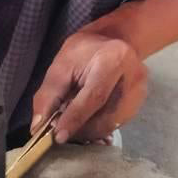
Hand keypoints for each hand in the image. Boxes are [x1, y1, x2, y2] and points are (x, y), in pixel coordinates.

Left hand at [31, 28, 148, 144]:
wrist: (114, 42)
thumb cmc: (85, 51)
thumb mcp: (62, 65)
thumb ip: (49, 94)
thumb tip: (38, 127)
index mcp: (114, 60)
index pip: (95, 96)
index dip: (75, 118)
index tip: (58, 136)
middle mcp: (134, 78)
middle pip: (104, 117)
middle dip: (79, 129)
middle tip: (59, 131)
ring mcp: (139, 94)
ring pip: (110, 126)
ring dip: (87, 131)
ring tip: (72, 123)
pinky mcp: (138, 105)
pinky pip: (115, 125)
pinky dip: (97, 128)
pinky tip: (86, 120)